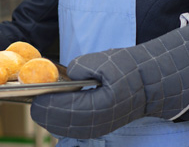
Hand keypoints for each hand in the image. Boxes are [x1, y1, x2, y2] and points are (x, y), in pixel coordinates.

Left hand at [30, 15, 188, 138]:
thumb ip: (84, 66)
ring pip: (70, 129)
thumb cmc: (131, 69)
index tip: (34, 98)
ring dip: (54, 119)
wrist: (155, 82)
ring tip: (41, 106)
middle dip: (48, 113)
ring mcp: (101, 127)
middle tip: (33, 103)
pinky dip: (64, 122)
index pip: (68, 110)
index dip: (48, 105)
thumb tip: (71, 73)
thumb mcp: (108, 60)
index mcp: (102, 105)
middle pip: (65, 124)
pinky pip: (77, 128)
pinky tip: (55, 113)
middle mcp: (101, 121)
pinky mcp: (101, 126)